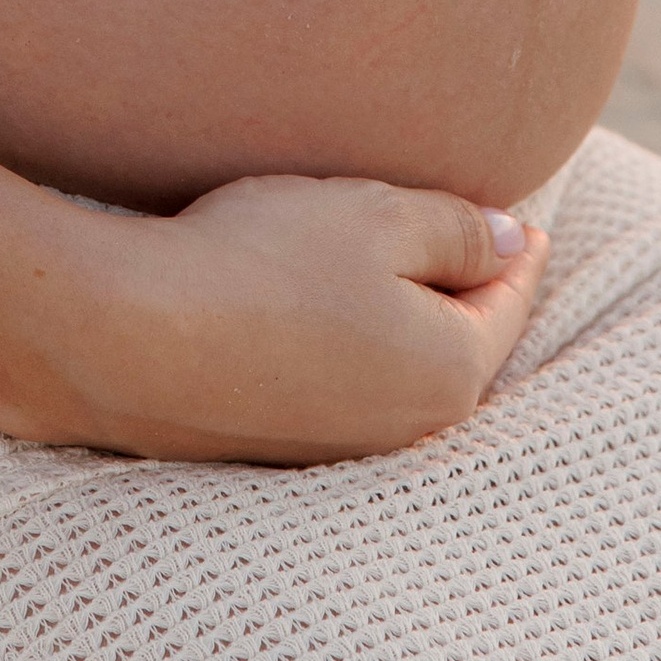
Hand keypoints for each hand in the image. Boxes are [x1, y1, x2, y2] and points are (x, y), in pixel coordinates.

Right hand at [0, 171, 547, 463]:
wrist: (133, 337)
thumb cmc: (264, 262)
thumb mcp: (376, 216)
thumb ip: (457, 227)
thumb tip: (514, 243)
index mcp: (451, 370)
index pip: (508, 300)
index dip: (516, 251)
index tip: (527, 221)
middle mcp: (409, 426)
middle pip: (458, 343)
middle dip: (465, 291)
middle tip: (472, 238)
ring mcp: (342, 444)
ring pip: (399, 366)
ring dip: (403, 318)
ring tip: (393, 267)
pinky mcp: (281, 443)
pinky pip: (343, 383)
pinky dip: (349, 343)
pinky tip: (316, 309)